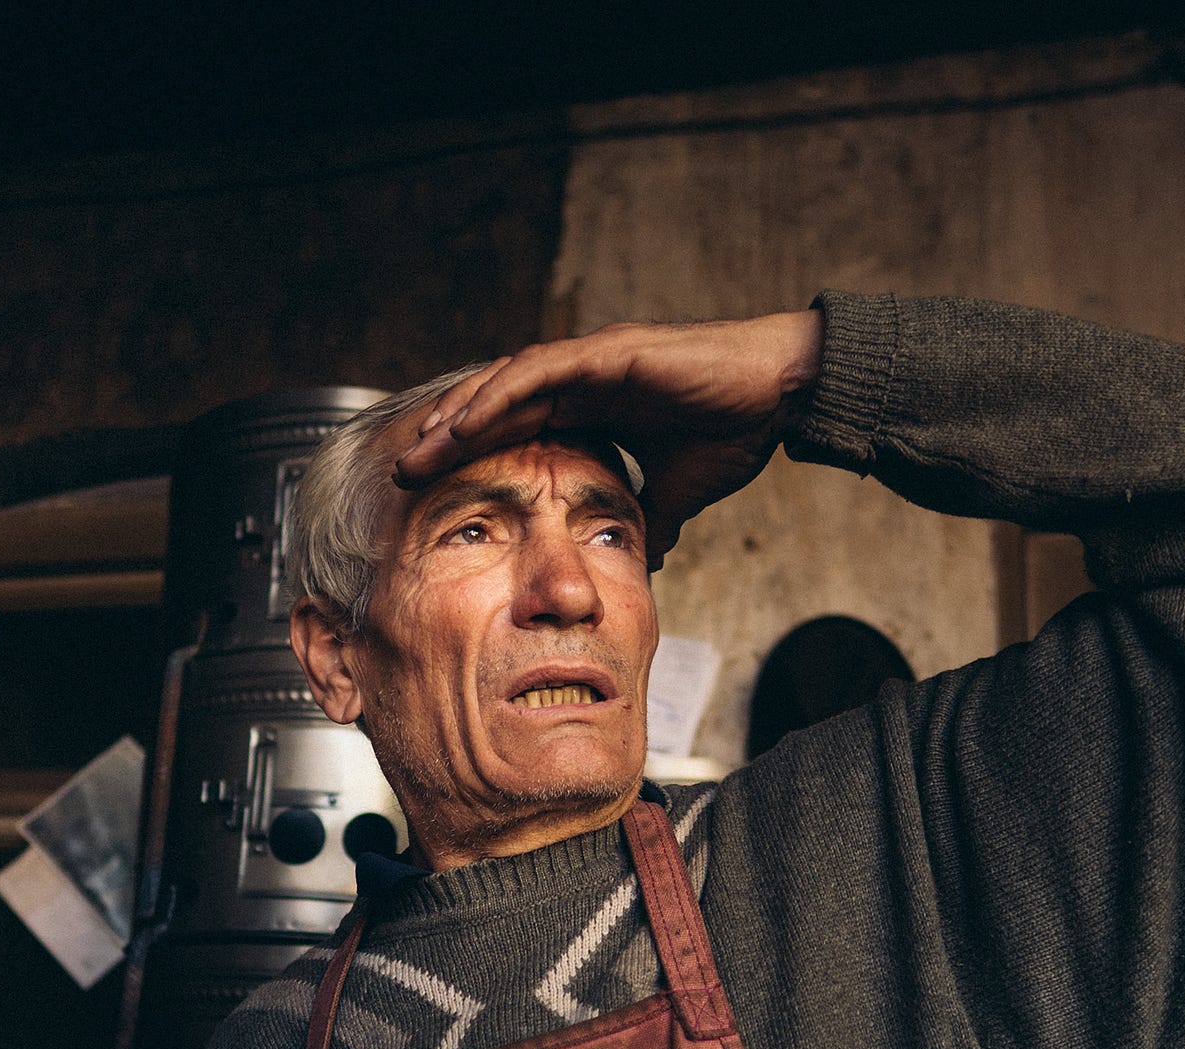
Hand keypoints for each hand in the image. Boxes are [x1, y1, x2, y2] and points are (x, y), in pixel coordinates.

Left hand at [393, 310, 822, 558]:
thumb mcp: (676, 491)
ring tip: (420, 448)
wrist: (780, 396)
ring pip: (504, 386)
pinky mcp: (607, 353)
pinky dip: (497, 395)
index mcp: (592, 407)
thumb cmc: (734, 429)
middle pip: (496, 407)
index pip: (516, 433)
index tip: (437, 494)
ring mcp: (591, 361)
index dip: (474, 459)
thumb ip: (649, 518)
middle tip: (404, 472)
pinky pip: (537, 373)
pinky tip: (465, 420)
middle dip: (448, 440)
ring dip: (459, 416)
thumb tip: (640, 560)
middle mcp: (582, 379)